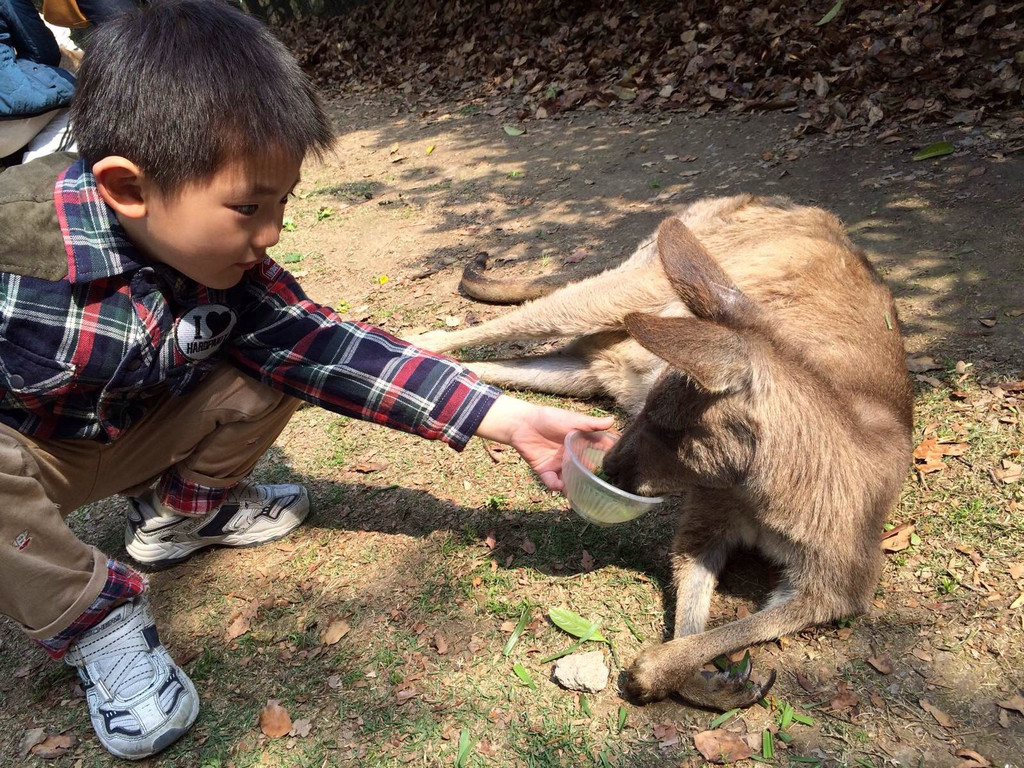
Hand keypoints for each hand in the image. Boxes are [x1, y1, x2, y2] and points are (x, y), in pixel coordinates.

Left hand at [475, 395, 614, 490]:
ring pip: (569, 481)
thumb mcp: (572, 420)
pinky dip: (556, 485)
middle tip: (600, 489)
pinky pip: (552, 482)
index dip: (605, 462)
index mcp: (579, 445)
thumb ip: (591, 424)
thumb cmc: (549, 418)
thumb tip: (612, 421)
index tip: (616, 470)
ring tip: (582, 495)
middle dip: (591, 481)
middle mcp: (570, 457)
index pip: (596, 455)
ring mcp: (557, 465)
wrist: (522, 423)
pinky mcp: (544, 470)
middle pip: (583, 472)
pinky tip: (560, 485)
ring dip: (574, 488)